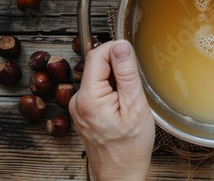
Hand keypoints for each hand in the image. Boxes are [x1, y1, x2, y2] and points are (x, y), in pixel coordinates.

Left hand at [69, 40, 154, 180]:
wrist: (120, 174)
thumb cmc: (129, 148)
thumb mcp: (135, 106)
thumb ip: (127, 73)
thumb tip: (121, 46)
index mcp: (89, 97)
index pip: (98, 54)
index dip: (116, 49)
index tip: (132, 56)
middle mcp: (78, 100)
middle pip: (97, 64)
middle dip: (118, 67)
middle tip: (134, 85)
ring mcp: (79, 106)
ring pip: (99, 76)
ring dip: (117, 79)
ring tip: (130, 99)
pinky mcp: (85, 110)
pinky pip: (99, 89)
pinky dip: (113, 90)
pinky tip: (123, 105)